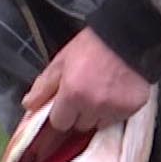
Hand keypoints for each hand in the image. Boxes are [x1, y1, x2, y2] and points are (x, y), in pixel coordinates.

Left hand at [22, 29, 149, 133]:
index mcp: (73, 94)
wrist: (129, 35)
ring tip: (102, 92)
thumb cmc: (94, 45)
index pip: (60, 123)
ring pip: (99, 125)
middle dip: (79, 114)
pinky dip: (116, 110)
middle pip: (80, 126)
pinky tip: (116, 93)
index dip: (61, 114)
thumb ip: (44, 86)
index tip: (66, 105)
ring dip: (98, 114)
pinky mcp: (132, 108)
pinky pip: (118, 119)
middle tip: (85, 94)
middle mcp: (93, 105)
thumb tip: (29, 105)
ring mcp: (114, 109)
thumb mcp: (62, 61)